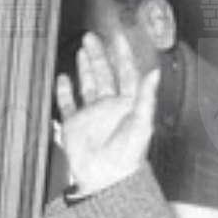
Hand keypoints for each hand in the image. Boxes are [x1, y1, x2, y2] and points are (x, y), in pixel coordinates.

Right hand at [53, 29, 158, 196]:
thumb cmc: (128, 156)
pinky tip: (63, 78)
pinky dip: (64, 91)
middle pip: (104, 75)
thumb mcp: (142, 123)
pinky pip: (68, 105)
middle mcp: (110, 107)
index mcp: (128, 105)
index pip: (126, 73)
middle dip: (99, 55)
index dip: (122, 55)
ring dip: (85, 68)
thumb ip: (147, 96)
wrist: (106, 179)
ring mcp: (92, 116)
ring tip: (81, 50)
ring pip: (88, 85)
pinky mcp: (75, 126)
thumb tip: (155, 72)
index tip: (117, 38)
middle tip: (91, 37)